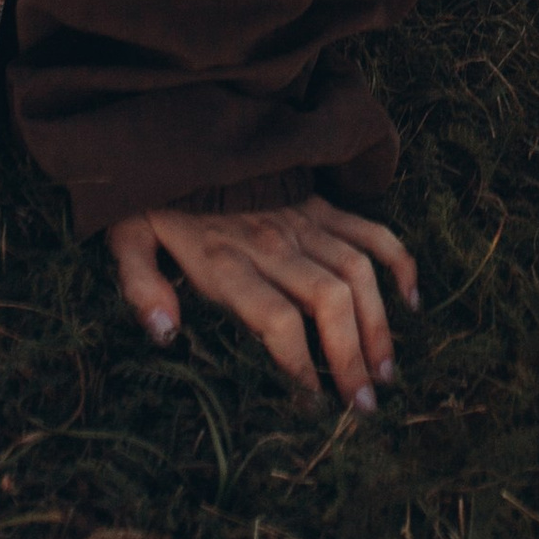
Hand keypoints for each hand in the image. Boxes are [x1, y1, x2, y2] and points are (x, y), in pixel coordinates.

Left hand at [108, 195, 418, 410]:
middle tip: (365, 404)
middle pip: (328, 301)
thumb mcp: (127, 240)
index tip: (311, 403)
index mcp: (226, 261)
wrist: (185, 133)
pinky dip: (397, 261)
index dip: (300, 365)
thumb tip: (164, 334)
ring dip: (377, 323)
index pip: (277, 320)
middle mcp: (272, 243)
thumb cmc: (156, 200)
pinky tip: (411, 299)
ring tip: (386, 371)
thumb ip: (140, 285)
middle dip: (352, 357)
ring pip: (357, 271)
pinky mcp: (320, 205)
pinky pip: (369, 230)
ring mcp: (303, 220)